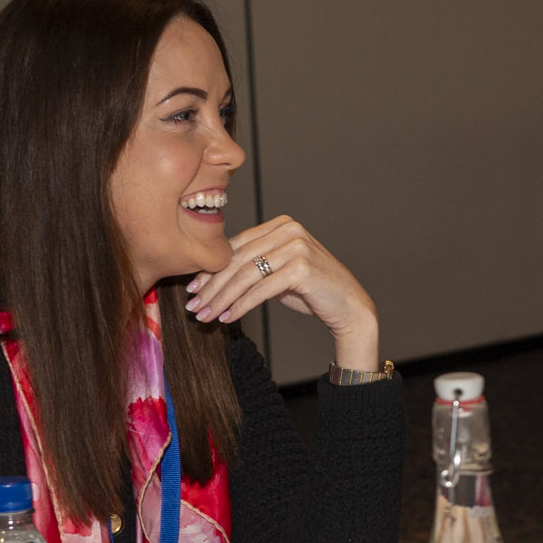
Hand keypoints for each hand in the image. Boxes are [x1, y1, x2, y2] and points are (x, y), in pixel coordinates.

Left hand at [184, 215, 380, 370]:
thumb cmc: (313, 292)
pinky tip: (228, 317)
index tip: (193, 289)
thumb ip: (254, 265)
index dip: (211, 269)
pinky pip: (261, 289)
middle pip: (238, 260)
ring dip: (221, 299)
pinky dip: (241, 305)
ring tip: (206, 316)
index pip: (237, 246)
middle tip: (193, 306)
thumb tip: (210, 277)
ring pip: (246, 275)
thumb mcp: (279, 272)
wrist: (350, 307)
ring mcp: (297, 247)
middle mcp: (289, 230)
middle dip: (211, 286)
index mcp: (282, 225)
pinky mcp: (301, 268)